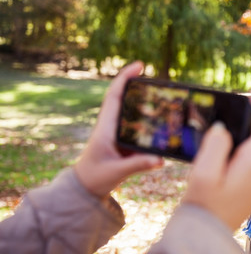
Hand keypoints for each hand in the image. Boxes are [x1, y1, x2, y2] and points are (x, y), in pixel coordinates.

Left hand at [74, 61, 163, 197]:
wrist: (86, 188)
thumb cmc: (97, 177)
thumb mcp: (117, 171)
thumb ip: (138, 165)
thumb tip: (160, 159)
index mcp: (106, 128)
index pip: (115, 96)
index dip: (125, 78)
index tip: (139, 66)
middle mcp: (110, 126)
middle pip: (122, 98)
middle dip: (135, 84)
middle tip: (153, 77)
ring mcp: (116, 132)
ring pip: (129, 110)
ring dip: (142, 100)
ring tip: (160, 95)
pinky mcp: (122, 140)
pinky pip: (135, 123)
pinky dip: (146, 117)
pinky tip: (159, 118)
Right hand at [183, 90, 250, 230]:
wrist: (208, 235)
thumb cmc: (204, 205)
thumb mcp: (203, 171)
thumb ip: (215, 144)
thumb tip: (223, 127)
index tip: (248, 96)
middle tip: (232, 107)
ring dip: (249, 132)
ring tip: (225, 127)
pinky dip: (247, 146)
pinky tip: (227, 150)